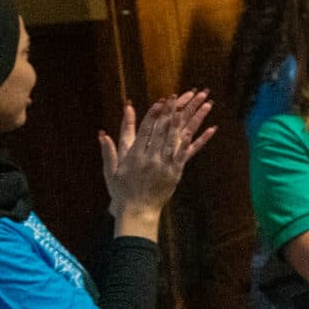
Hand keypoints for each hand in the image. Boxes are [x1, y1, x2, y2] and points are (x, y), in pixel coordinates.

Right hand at [99, 90, 215, 221]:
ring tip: (196, 107)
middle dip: (172, 111)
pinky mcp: (176, 173)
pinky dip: (197, 141)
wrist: (137, 212)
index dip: (155, 114)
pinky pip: (188, 154)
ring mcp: (165, 165)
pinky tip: (206, 129)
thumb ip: (109, 150)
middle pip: (163, 130)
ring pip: (177, 139)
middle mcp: (151, 158)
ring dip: (188, 121)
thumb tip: (102, 133)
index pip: (146, 130)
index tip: (162, 101)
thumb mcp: (110, 170)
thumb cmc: (121, 191)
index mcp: (135, 155)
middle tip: (180, 96)